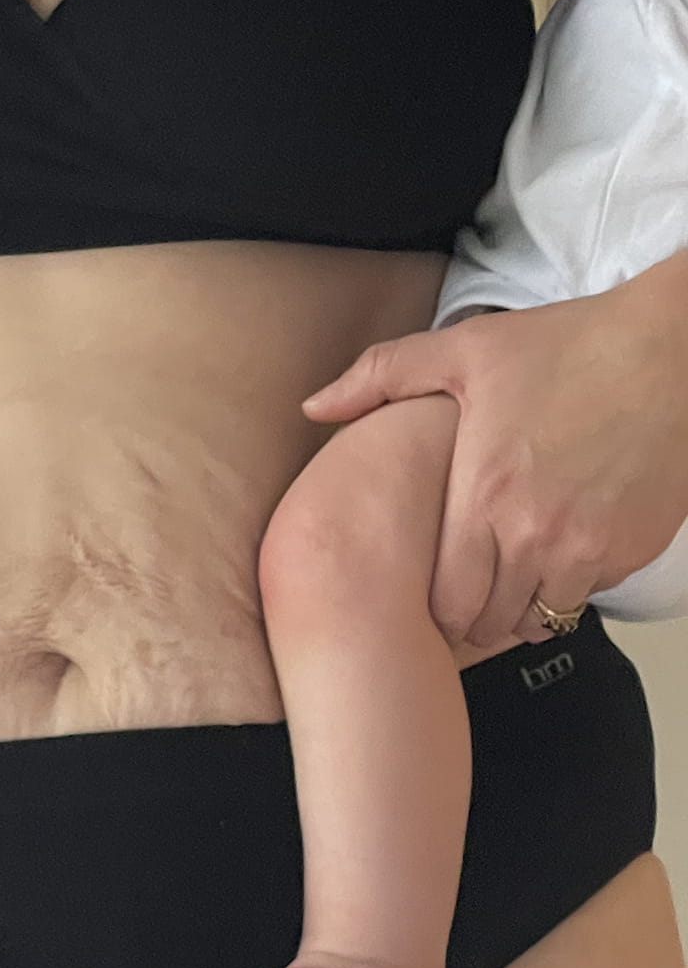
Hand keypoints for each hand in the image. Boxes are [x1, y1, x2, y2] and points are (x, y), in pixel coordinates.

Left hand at [302, 259, 687, 652]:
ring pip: (541, 617)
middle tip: (462, 592)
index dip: (431, 605)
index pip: (445, 599)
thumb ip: (380, 378)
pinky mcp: (633, 551)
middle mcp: (538, 533)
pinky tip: (558, 550)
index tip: (426, 590)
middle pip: (490, 621)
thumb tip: (315, 405)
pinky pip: (590, 595)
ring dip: (521, 605)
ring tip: (507, 574)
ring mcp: (592, 549)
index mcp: (486, 493)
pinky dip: (570, 584)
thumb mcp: (463, 350)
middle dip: (471, 614)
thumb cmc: (567, 347)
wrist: (669, 351)